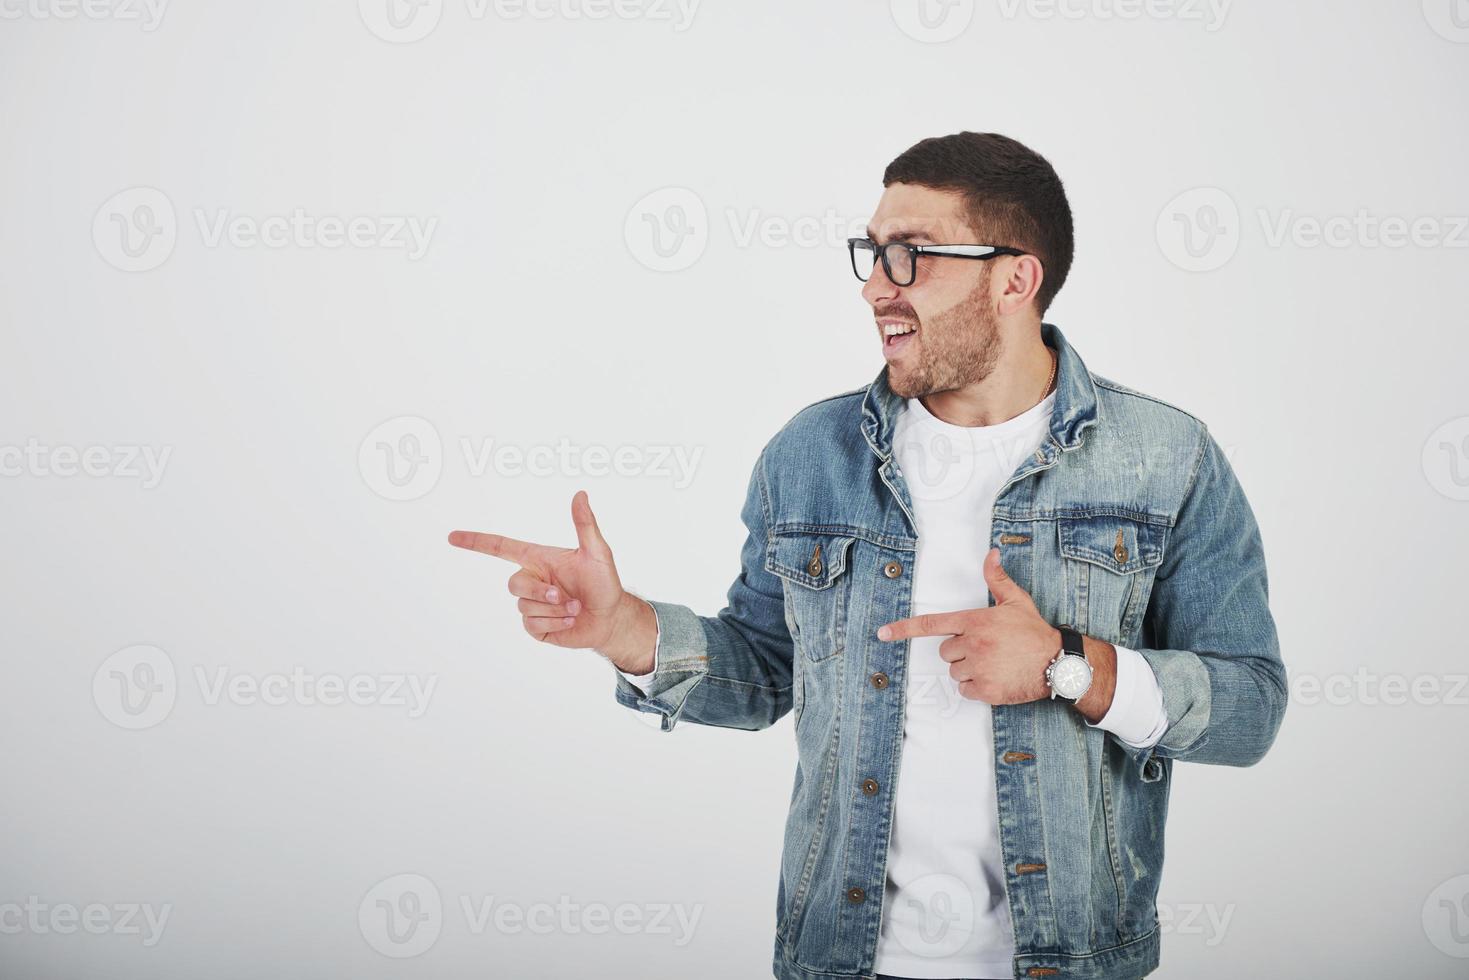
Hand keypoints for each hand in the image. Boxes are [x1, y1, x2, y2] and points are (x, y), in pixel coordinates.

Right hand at [448, 490, 629, 650]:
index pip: (501, 548)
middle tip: (565, 596)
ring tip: (575, 608)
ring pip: (525, 607)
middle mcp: (532, 580)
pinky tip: (570, 620)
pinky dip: (555, 623)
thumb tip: (580, 494)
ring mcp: (532, 605)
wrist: (611, 618)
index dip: (476, 542)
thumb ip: (585, 524)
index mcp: (539, 559)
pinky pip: (532, 625)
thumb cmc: (605, 582)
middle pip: (514, 584)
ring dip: (555, 610)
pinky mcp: (536, 627)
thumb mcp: (597, 552)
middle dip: (540, 592)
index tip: (453, 536)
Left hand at [875, 547, 1060, 704]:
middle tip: (986, 650)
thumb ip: (996, 579)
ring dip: (969, 671)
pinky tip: (996, 680)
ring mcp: (978, 668)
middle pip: (946, 653)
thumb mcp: (1016, 601)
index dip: (904, 629)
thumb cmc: (1034, 632)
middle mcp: (973, 644)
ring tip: (994, 664)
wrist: (1058, 663)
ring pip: (955, 673)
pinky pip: (966, 691)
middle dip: (960, 653)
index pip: (932, 624)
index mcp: (974, 621)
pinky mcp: (986, 690)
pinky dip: (977, 689)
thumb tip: (991, 553)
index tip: (882, 633)